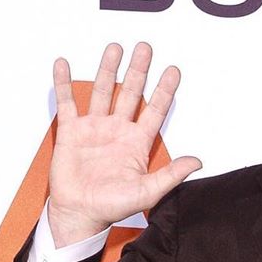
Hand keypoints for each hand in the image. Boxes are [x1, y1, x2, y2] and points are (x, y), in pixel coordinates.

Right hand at [47, 42, 201, 245]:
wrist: (81, 213)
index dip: (164, 91)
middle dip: (139, 70)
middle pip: (130, 93)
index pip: (155, 111)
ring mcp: (94, 128)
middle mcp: (117, 131)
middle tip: (146, 48)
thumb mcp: (148, 191)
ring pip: (103, 91)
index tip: (173, 70)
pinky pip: (67, 102)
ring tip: (115, 48)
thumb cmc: (112, 206)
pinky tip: (64, 64)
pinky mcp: (72, 132)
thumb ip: (171, 174)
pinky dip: (64, 83)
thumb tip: (197, 161)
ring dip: (108, 69)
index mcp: (137, 143)